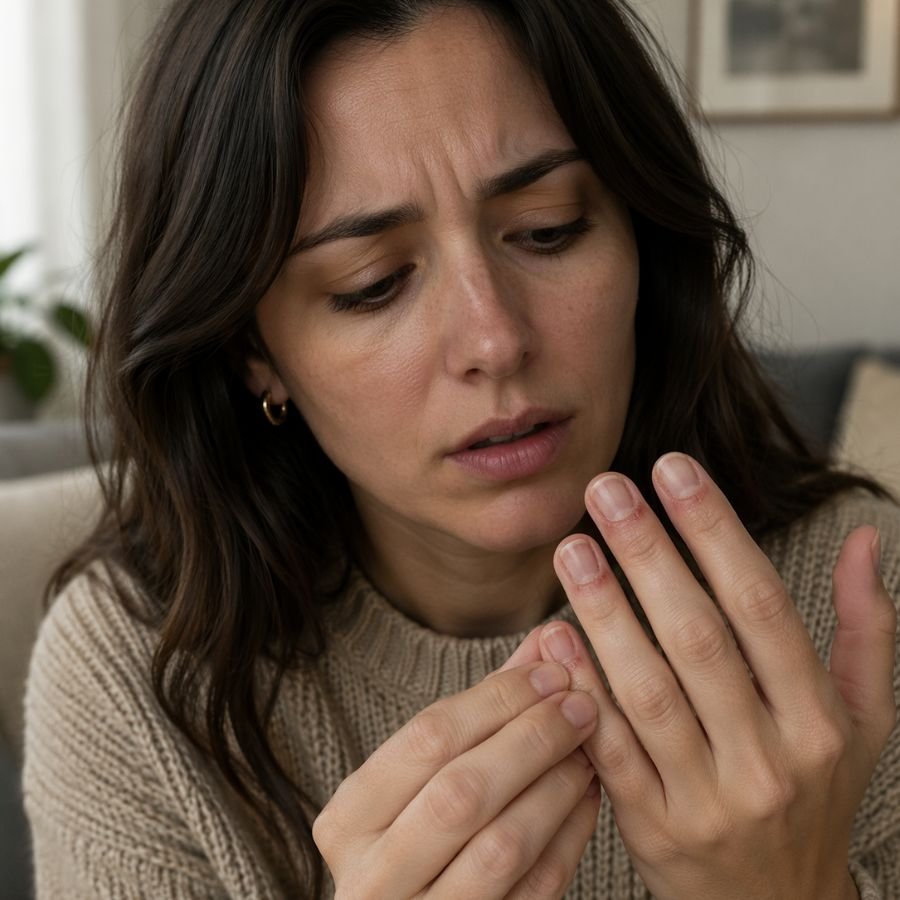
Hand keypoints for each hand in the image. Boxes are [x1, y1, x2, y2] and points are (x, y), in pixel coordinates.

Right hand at [313, 651, 600, 898]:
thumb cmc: (416, 837)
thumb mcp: (425, 776)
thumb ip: (482, 710)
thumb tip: (544, 642)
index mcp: (349, 820)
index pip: (427, 739)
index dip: (496, 700)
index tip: (550, 672)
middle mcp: (371, 880)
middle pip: (462, 791)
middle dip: (531, 740)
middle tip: (581, 705)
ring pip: (500, 846)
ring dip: (555, 788)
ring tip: (588, 749)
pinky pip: (534, 891)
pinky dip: (568, 838)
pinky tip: (588, 797)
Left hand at [540, 452, 895, 899]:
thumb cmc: (816, 794)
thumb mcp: (864, 718)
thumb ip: (866, 628)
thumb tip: (867, 542)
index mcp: (820, 719)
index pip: (761, 605)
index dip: (715, 531)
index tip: (673, 470)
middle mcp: (769, 756)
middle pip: (699, 636)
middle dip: (648, 553)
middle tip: (605, 490)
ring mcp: (709, 795)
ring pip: (649, 689)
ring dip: (605, 612)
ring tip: (571, 547)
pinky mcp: (654, 825)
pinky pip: (611, 748)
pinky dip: (581, 690)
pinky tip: (554, 634)